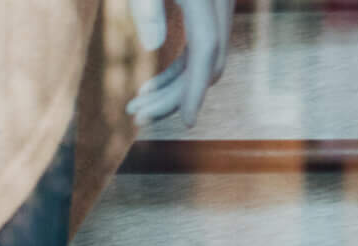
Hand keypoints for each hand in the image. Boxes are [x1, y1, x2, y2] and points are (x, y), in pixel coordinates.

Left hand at [125, 0, 235, 127]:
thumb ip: (147, 8)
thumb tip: (153, 46)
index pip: (207, 47)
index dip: (197, 86)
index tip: (187, 122)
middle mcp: (220, 2)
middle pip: (207, 60)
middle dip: (176, 95)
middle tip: (137, 118)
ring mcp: (219, 7)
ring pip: (205, 60)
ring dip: (173, 89)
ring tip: (136, 108)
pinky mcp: (209, 13)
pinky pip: (199, 50)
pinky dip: (177, 72)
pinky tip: (148, 89)